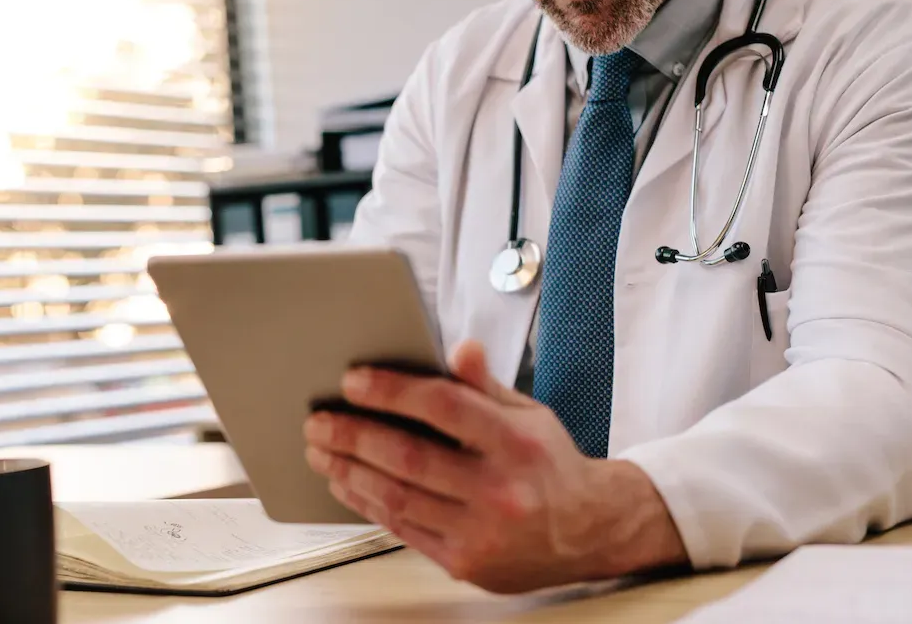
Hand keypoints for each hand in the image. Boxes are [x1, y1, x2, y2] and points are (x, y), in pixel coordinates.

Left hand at [303, 341, 687, 592]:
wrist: (592, 532)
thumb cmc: (551, 466)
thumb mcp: (529, 413)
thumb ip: (485, 384)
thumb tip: (459, 349)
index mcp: (516, 442)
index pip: (443, 407)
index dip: (392, 391)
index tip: (354, 381)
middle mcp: (500, 490)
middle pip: (409, 457)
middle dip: (353, 435)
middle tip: (319, 420)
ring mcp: (482, 532)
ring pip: (398, 497)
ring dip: (349, 470)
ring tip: (321, 449)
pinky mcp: (466, 562)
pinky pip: (403, 528)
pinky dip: (367, 503)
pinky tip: (346, 482)